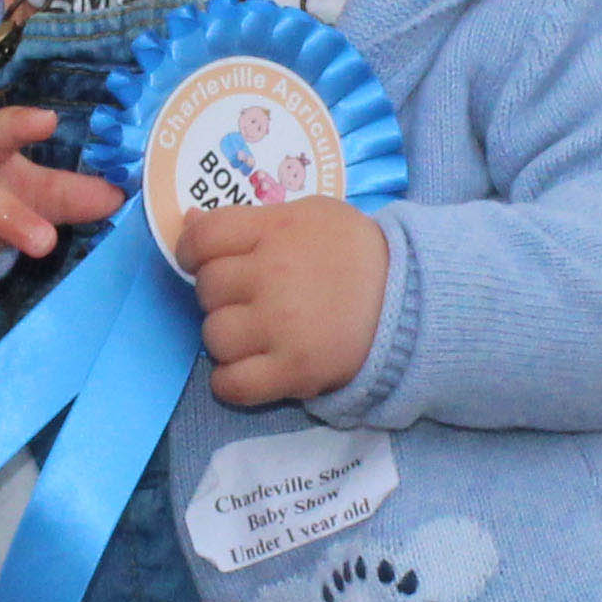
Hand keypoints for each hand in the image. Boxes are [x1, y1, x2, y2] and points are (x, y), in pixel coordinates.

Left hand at [179, 199, 389, 406]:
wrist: (413, 301)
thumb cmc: (355, 254)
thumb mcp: (308, 217)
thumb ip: (250, 219)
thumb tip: (189, 221)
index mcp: (277, 230)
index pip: (204, 237)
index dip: (192, 250)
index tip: (201, 260)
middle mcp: (274, 275)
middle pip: (207, 289)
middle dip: (221, 295)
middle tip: (249, 299)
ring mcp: (282, 325)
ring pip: (214, 336)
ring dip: (227, 338)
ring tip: (256, 334)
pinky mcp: (295, 370)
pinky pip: (232, 384)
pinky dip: (230, 382)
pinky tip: (247, 370)